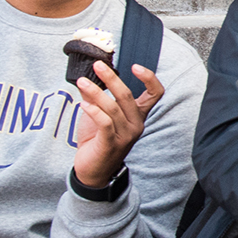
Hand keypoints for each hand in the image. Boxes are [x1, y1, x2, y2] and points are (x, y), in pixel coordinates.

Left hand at [71, 63, 165, 187]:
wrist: (92, 170)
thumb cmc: (98, 141)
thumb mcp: (99, 115)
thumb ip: (96, 97)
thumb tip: (89, 76)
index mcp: (138, 115)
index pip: (155, 94)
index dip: (149, 78)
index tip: (135, 66)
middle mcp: (136, 124)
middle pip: (127, 96)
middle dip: (111, 78)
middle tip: (97, 66)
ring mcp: (125, 135)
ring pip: (112, 107)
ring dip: (95, 92)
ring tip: (81, 82)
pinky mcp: (111, 144)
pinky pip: (104, 122)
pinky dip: (93, 110)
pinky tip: (82, 103)